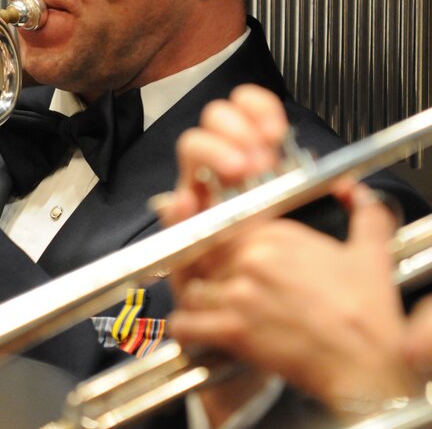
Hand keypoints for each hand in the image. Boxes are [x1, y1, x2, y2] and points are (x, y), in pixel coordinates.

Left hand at [159, 84, 418, 414]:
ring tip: (213, 316)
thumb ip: (364, 214)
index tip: (231, 265)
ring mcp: (239, 292)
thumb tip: (354, 190)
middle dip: (212, 277)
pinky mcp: (232, 329)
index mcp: (276, 234)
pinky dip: (187, 331)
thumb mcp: (370, 254)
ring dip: (199, 304)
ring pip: (192, 290)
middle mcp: (252, 257)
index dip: (227, 251)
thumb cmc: (368, 314)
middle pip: (206, 259)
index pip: (227, 229)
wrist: (368, 364)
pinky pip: (185, 324)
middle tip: (223, 295)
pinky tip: (198, 334)